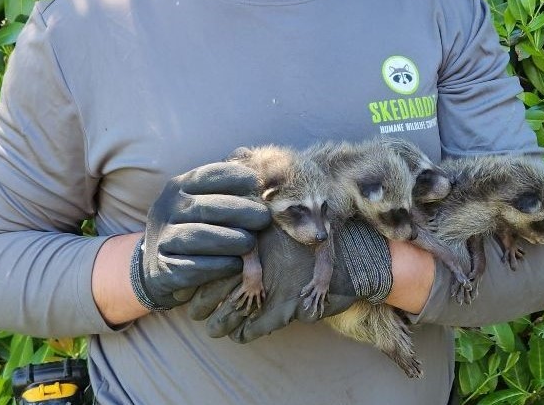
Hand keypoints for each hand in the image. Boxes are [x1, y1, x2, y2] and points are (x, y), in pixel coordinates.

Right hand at [131, 161, 271, 310]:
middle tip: (263, 218)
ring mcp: (162, 240)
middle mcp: (166, 209)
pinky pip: (194, 266)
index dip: (234, 177)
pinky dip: (219, 265)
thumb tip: (246, 153)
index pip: (206, 175)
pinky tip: (235, 264)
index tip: (257, 184)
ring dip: (231, 240)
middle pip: (206, 206)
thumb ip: (223, 181)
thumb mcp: (201, 200)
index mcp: (178, 187)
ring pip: (199, 236)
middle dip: (240, 211)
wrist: (159, 270)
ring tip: (251, 243)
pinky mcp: (163, 270)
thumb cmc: (192, 228)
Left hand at [185, 217, 391, 341]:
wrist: (356, 253)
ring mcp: (268, 286)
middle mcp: (254, 261)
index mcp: (251, 237)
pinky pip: (253, 328)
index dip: (195, 274)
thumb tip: (232, 207)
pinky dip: (243, 334)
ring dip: (217, 324)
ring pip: (227, 313)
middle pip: (210, 287)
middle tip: (191, 309)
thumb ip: (259, 215)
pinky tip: (240, 335)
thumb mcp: (288, 213)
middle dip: (198, 303)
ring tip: (211, 327)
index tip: (187, 282)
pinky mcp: (283, 308)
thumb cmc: (319, 231)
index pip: (210, 258)